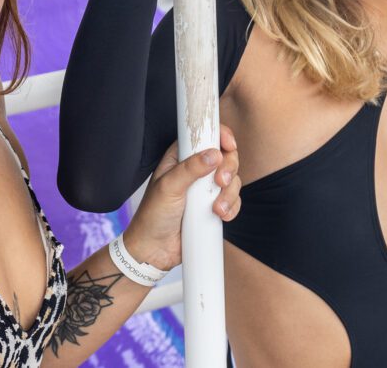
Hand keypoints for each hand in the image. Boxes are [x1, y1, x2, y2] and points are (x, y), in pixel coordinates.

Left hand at [122, 124, 239, 270]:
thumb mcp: (168, 187)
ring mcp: (206, 188)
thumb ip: (190, 169)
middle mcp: (196, 169)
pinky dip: (232, 207)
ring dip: (229, 193)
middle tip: (220, 181)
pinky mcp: (214, 205)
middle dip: (228, 168)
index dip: (220, 135)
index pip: (205, 136)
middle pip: (225, 156)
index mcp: (182, 157)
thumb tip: (213, 154)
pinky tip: (221, 216)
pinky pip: (234, 200)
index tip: (228, 144)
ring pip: (232, 179)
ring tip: (216, 208)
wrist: (154, 250)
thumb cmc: (152, 215)